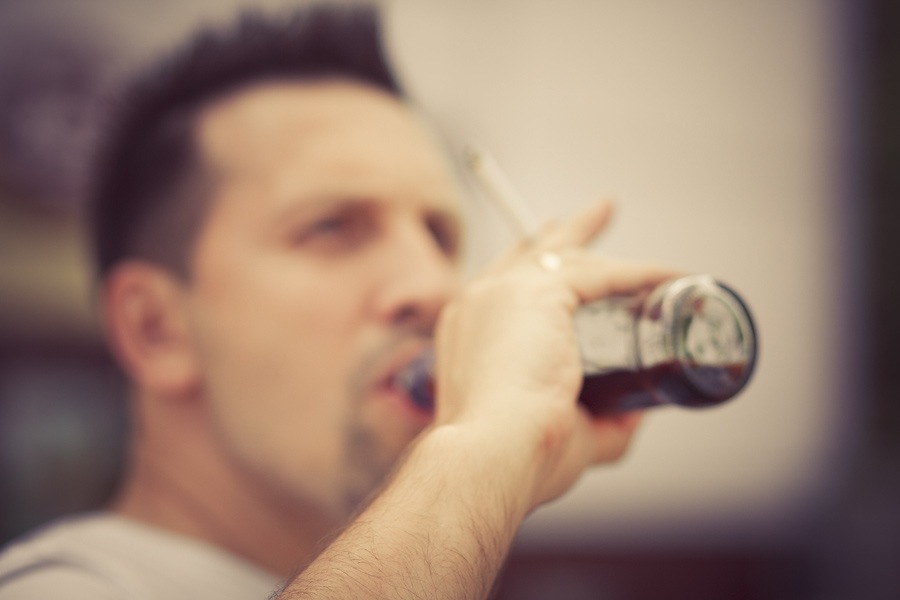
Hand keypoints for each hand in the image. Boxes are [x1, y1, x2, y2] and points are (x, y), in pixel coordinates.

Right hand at [431, 200, 674, 508]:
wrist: (490, 454)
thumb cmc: (514, 457)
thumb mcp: (563, 432)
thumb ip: (601, 422)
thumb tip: (636, 413)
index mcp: (469, 333)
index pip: (505, 285)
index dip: (537, 266)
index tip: (563, 255)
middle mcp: (478, 303)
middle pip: (530, 252)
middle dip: (563, 232)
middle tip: (593, 213)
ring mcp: (504, 293)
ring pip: (563, 255)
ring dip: (595, 236)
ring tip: (618, 216)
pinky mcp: (538, 295)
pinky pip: (598, 273)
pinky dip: (634, 273)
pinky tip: (664, 276)